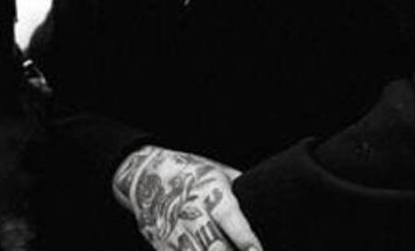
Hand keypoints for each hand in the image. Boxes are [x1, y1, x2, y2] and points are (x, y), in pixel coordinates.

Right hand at [112, 145, 261, 250]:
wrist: (144, 173)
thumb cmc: (189, 171)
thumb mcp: (217, 172)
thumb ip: (242, 191)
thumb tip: (269, 205)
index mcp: (209, 191)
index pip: (228, 216)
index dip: (244, 237)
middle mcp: (191, 212)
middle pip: (213, 244)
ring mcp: (175, 230)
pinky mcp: (163, 244)